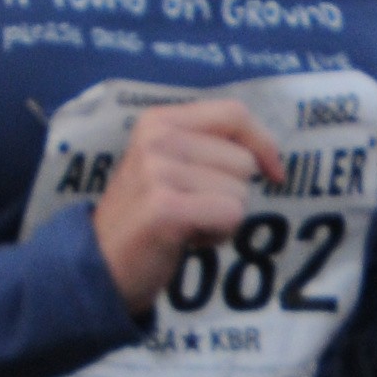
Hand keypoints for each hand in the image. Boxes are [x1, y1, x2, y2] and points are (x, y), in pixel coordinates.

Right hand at [91, 97, 281, 313]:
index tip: (274, 174)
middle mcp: (157, 138)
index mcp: (158, 120)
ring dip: (223, 218)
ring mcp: (158, 170)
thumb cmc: (145, 215)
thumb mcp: (168, 165)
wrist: (101, 263)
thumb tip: (269, 157)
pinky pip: (231, 214)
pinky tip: (187, 239)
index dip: (263, 144)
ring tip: (186, 223)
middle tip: (193, 207)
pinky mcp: (165, 206)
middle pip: (243, 161)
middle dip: (232, 193)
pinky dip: (218, 234)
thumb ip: (207, 147)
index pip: (234, 113)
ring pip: (240, 192)